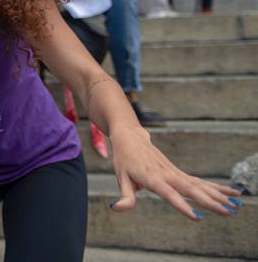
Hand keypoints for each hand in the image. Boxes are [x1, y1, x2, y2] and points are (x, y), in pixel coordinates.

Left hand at [109, 125, 241, 219]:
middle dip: (210, 202)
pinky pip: (199, 181)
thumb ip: (125, 196)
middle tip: (228, 212)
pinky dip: (215, 187)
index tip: (197, 216)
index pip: (169, 194)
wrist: (130, 136)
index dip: (182, 205)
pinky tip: (231, 193)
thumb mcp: (121, 177)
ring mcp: (174, 172)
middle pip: (191, 189)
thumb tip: (117, 209)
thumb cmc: (124, 159)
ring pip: (199, 185)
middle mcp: (166, 174)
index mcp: (152, 177)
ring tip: (236, 205)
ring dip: (218, 195)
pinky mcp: (178, 172)